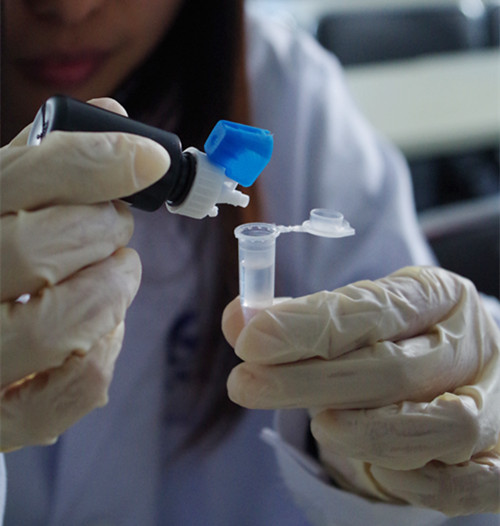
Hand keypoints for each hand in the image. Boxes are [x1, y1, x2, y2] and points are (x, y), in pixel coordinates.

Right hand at [0, 98, 169, 451]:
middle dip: (104, 230)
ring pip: (70, 317)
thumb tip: (113, 117)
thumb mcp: (0, 205)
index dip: (96, 160)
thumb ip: (45, 164)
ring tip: (109, 274)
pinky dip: (106, 349)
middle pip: (46, 246)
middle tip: (111, 227)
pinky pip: (81, 385)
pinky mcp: (1, 420)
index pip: (20, 179)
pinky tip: (98, 332)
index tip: (150, 158)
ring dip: (113, 287)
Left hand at [222, 266, 499, 515]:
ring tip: (319, 424)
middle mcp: (474, 345)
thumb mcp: (357, 313)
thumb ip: (298, 318)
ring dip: (364, 431)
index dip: (308, 325)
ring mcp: (495, 403)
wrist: (462, 366)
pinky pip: (461, 482)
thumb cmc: (399, 337)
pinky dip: (410, 480)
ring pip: (437, 427)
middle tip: (246, 384)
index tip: (251, 339)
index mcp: (438, 295)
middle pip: (395, 369)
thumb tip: (238, 321)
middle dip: (310, 382)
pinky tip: (370, 464)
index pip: (373, 308)